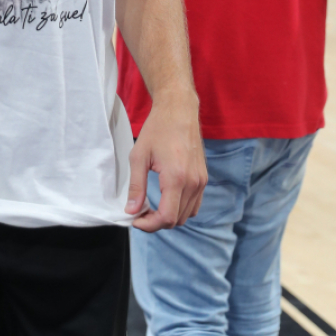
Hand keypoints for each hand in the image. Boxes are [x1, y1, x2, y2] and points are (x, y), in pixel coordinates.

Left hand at [126, 99, 206, 231]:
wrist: (179, 110)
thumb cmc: (158, 129)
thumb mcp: (139, 156)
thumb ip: (136, 186)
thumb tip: (132, 211)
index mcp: (176, 178)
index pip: (167, 218)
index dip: (149, 225)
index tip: (135, 220)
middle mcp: (193, 182)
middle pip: (176, 220)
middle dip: (156, 222)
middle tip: (140, 212)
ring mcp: (201, 181)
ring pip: (186, 215)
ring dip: (169, 217)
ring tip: (151, 207)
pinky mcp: (203, 178)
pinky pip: (194, 205)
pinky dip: (180, 209)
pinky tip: (165, 200)